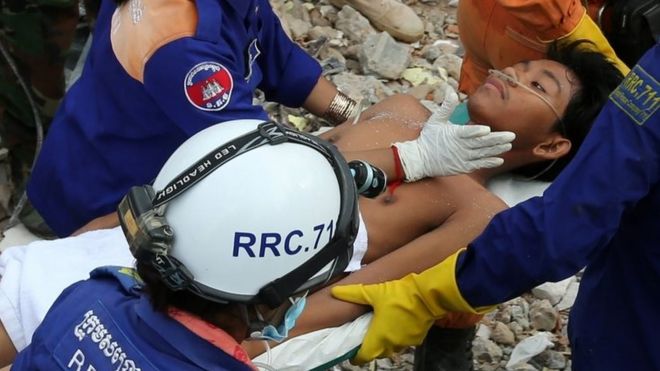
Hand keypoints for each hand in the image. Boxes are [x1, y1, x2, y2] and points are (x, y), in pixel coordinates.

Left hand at [331, 250, 493, 363]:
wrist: (427, 297)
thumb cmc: (398, 296)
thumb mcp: (374, 293)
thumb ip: (354, 294)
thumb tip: (334, 292)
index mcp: (378, 338)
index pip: (363, 357)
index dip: (355, 356)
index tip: (351, 352)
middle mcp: (391, 345)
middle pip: (376, 354)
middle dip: (370, 348)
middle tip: (364, 337)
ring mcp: (405, 344)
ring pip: (390, 349)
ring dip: (384, 343)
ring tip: (380, 330)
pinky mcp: (417, 339)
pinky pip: (403, 343)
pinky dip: (397, 337)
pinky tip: (396, 325)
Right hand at [394, 87, 514, 180]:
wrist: (420, 159)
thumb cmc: (428, 138)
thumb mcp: (435, 120)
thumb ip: (446, 106)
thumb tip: (450, 89)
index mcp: (453, 134)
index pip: (466, 132)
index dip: (476, 131)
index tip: (487, 129)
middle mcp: (459, 147)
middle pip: (480, 143)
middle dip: (496, 139)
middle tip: (511, 135)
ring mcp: (462, 158)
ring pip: (482, 154)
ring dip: (496, 150)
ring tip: (509, 145)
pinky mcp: (462, 167)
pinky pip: (478, 164)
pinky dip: (489, 162)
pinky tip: (499, 159)